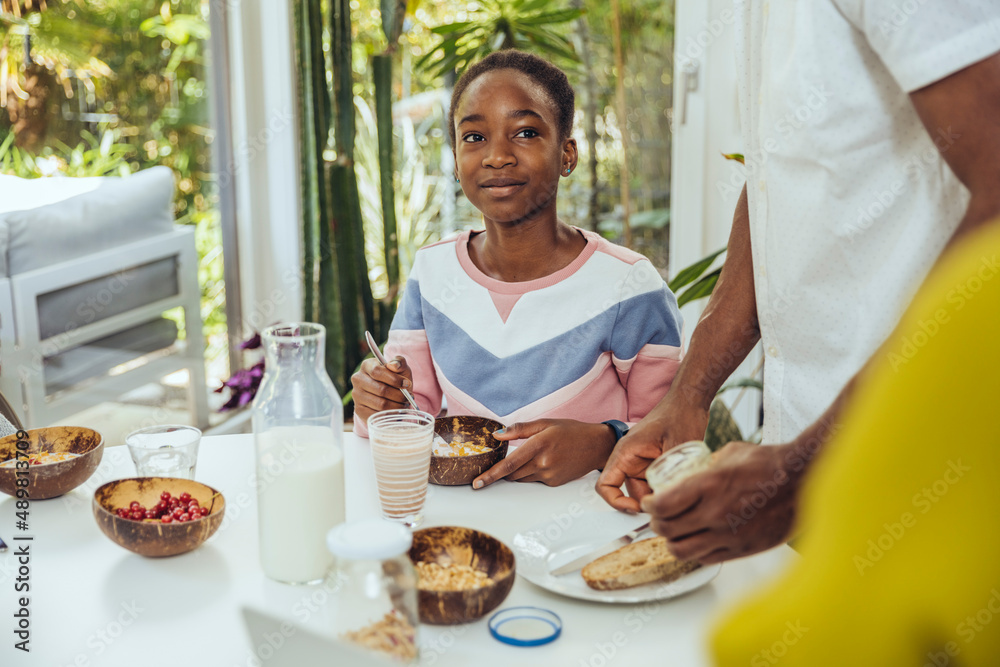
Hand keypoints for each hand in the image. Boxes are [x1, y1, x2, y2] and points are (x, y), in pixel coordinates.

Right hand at [351, 356, 413, 424]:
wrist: (390, 395)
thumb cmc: (396, 379)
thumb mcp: (401, 368)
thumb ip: (399, 362)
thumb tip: (394, 365)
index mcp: (366, 365)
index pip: (377, 372)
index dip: (394, 379)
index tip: (407, 384)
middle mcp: (358, 379)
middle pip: (381, 390)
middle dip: (399, 395)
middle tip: (409, 397)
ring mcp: (356, 395)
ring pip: (380, 404)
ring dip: (397, 406)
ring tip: (404, 404)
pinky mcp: (359, 410)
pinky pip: (377, 415)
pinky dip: (390, 414)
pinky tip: (396, 411)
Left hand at [472, 420, 615, 488]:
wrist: (596, 445)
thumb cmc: (571, 431)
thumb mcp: (545, 423)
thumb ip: (519, 429)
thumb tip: (497, 435)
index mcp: (538, 445)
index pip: (508, 464)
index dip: (490, 475)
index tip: (477, 483)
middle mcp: (543, 463)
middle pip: (511, 474)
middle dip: (502, 471)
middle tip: (499, 463)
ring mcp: (549, 475)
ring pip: (521, 478)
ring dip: (517, 471)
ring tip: (531, 456)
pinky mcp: (554, 483)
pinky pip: (534, 480)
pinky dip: (532, 473)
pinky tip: (545, 461)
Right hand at [596, 402, 708, 512]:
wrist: (689, 400)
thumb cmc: (680, 415)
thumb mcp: (677, 446)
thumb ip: (670, 475)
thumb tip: (669, 501)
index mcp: (625, 453)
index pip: (605, 485)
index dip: (616, 502)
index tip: (638, 508)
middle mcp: (630, 460)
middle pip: (631, 493)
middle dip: (649, 503)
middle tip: (672, 505)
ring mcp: (642, 463)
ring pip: (645, 491)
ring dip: (660, 495)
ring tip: (682, 491)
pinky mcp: (653, 464)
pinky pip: (655, 484)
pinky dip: (666, 489)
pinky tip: (682, 485)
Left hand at [640, 441, 801, 563]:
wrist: (803, 481)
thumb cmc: (769, 463)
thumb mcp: (729, 453)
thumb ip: (705, 466)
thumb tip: (689, 472)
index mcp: (709, 486)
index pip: (662, 506)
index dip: (648, 506)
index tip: (648, 503)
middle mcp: (716, 513)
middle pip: (667, 530)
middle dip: (656, 524)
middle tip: (657, 517)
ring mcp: (729, 535)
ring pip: (682, 551)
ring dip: (672, 542)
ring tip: (674, 533)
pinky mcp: (742, 550)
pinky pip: (706, 559)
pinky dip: (695, 552)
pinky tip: (697, 541)